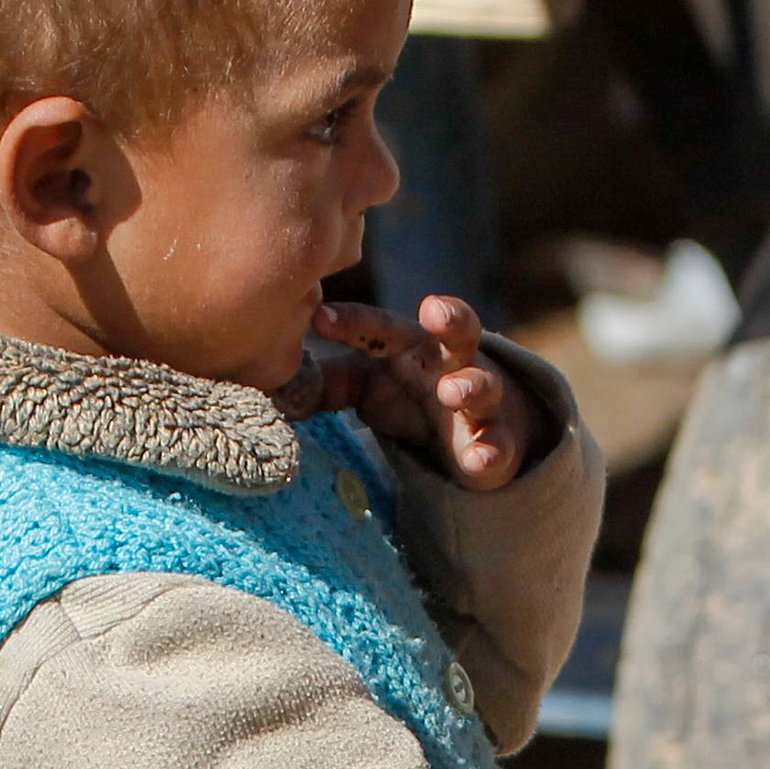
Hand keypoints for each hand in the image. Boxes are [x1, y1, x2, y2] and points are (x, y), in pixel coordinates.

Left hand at [297, 294, 546, 488]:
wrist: (475, 429)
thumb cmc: (410, 393)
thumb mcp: (365, 384)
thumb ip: (326, 381)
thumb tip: (272, 384)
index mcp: (412, 344)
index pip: (381, 326)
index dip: (352, 321)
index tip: (319, 318)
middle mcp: (450, 363)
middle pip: (457, 331)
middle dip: (449, 318)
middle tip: (432, 310)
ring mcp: (478, 401)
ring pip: (482, 385)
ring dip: (469, 385)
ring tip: (451, 391)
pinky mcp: (496, 442)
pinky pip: (497, 445)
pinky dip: (490, 450)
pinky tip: (479, 457)